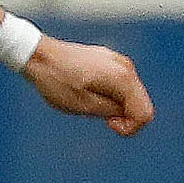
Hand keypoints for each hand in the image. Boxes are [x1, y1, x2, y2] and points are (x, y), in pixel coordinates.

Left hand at [24, 35, 153, 136]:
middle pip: (141, 103)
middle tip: (98, 117)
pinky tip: (87, 92)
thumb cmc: (56, 81)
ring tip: (88, 102)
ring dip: (114, 105)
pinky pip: (119, 84)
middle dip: (124, 116)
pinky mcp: (108, 59)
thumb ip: (110, 111)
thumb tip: (125, 114)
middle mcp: (125, 66)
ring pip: (130, 94)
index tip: (108, 124)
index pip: (145, 114)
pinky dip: (109, 94)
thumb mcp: (83, 105)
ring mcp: (118, 60)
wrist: (38, 55)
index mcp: (123, 78)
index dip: (130, 127)